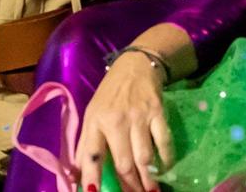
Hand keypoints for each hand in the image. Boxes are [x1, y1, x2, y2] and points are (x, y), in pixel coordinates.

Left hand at [76, 50, 172, 191]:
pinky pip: (163, 143)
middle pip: (123, 162)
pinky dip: (166, 159)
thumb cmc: (110, 95)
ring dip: (149, 178)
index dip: (92, 176)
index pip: (91, 154)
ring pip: (144, 157)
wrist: (135, 66)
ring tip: (150, 190)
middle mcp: (115, 120)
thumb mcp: (92, 114)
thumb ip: (88, 144)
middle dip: (130, 186)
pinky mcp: (157, 113)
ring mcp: (138, 117)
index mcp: (95, 121)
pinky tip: (164, 168)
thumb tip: (79, 174)